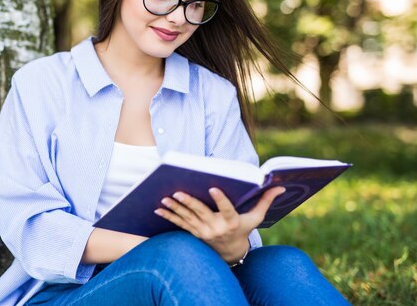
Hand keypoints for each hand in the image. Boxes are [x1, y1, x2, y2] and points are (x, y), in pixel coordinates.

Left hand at [154, 186, 284, 262]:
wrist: (231, 252)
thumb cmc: (244, 229)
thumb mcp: (256, 218)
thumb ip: (265, 201)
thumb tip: (280, 185)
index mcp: (232, 222)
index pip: (226, 209)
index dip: (220, 199)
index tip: (213, 187)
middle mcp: (217, 228)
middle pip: (201, 213)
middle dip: (189, 202)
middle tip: (177, 191)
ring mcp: (203, 232)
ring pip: (187, 218)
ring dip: (175, 209)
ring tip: (164, 198)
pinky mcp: (194, 234)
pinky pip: (179, 225)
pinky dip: (168, 217)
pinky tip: (157, 209)